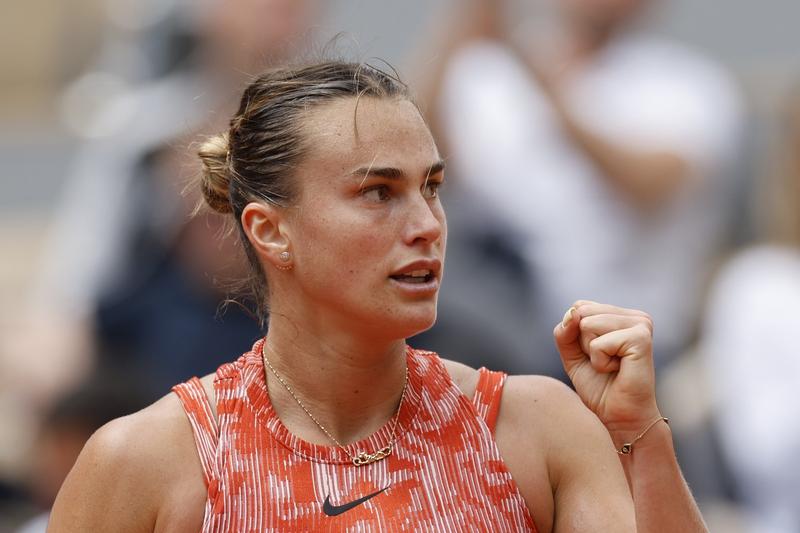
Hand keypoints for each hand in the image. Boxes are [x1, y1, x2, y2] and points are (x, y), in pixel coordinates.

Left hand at [553, 301, 660, 432]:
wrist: (620, 417)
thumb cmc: (599, 387)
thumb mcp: (572, 354)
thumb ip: (565, 331)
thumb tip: (572, 313)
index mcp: (622, 315)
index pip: (579, 306)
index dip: (576, 335)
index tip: (596, 354)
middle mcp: (636, 316)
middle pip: (581, 312)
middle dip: (583, 343)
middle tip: (605, 362)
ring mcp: (641, 324)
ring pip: (587, 324)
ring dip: (592, 353)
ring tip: (612, 366)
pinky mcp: (641, 338)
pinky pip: (598, 344)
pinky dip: (599, 362)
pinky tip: (618, 370)